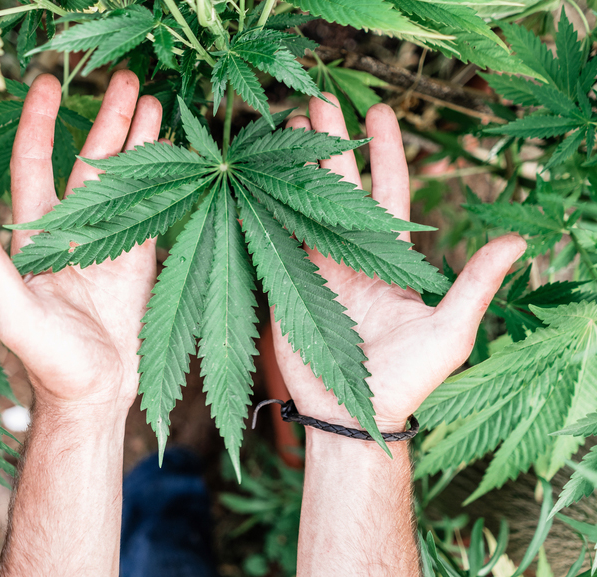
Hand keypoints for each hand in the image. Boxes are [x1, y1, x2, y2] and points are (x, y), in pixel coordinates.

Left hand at [0, 70, 161, 416]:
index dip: (39, 124)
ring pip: (125, 180)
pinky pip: (152, 210)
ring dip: (139, 142)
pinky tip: (174, 155)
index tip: (48, 85)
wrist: (96, 391)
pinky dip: (163, 181)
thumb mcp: (13, 310)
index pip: (35, 164)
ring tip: (156, 102)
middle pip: (90, 161)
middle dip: (107, 120)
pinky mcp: (139, 259)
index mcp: (36, 235)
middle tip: (129, 80)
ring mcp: (109, 242)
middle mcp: (73, 229)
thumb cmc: (49, 358)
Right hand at [272, 95, 525, 432]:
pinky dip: (264, 210)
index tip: (379, 113)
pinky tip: (254, 182)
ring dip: (292, 168)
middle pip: (338, 186)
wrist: (353, 416)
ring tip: (282, 129)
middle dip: (330, 143)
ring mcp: (314, 268)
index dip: (385, 153)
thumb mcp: (450, 331)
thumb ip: (476, 284)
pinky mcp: (285, 285)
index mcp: (388, 259)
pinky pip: (273, 239)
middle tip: (317, 101)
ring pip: (301, 205)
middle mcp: (350, 255)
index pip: (387, 192)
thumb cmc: (408, 379)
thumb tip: (518, 241)